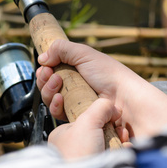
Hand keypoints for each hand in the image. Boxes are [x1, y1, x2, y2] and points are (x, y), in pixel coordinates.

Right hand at [37, 40, 166, 137]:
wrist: (125, 98)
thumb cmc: (109, 75)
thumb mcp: (85, 54)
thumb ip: (62, 49)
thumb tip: (42, 57)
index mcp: (76, 72)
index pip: (51, 73)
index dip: (45, 71)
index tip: (45, 68)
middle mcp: (74, 88)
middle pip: (48, 87)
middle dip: (44, 81)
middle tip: (52, 76)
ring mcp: (75, 104)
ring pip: (51, 101)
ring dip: (49, 92)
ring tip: (57, 84)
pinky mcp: (77, 118)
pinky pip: (59, 114)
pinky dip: (55, 107)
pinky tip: (60, 100)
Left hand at [48, 98, 128, 159]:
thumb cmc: (77, 156)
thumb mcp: (86, 121)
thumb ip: (100, 107)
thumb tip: (111, 106)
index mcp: (63, 136)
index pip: (85, 119)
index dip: (99, 115)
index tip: (108, 115)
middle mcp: (73, 149)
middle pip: (100, 130)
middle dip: (113, 128)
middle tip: (117, 129)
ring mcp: (88, 160)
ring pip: (110, 143)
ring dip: (120, 140)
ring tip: (122, 140)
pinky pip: (116, 156)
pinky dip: (123, 152)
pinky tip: (125, 150)